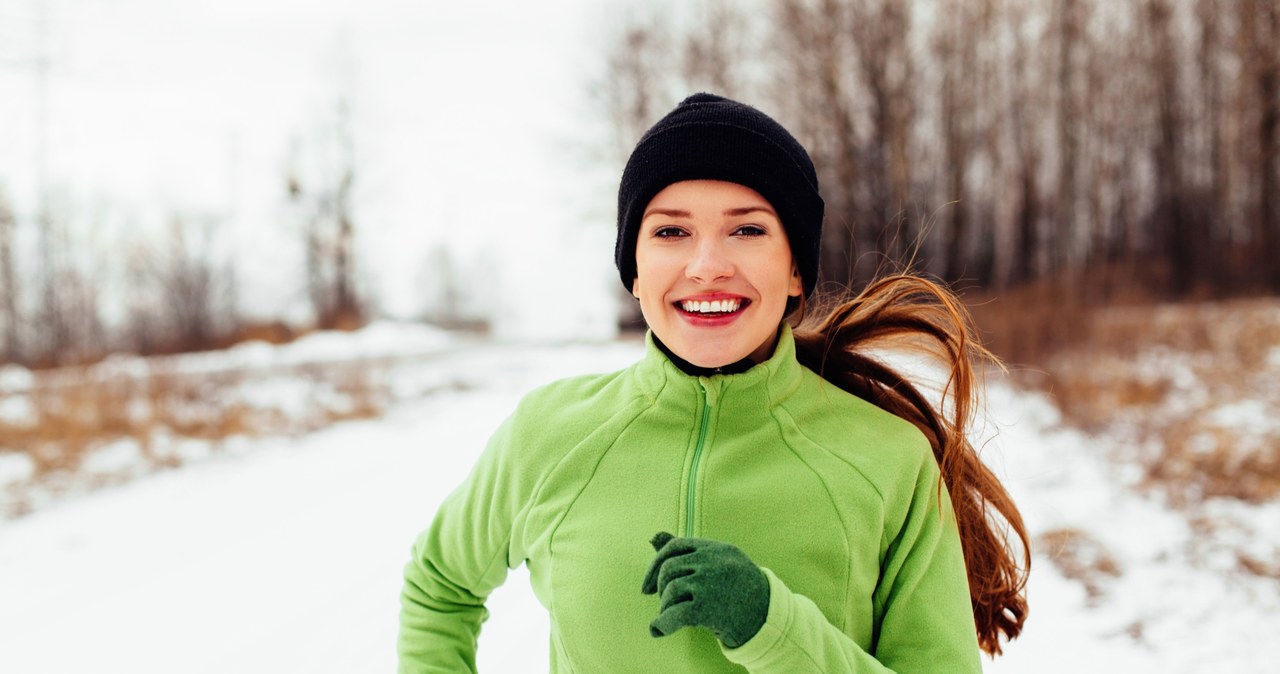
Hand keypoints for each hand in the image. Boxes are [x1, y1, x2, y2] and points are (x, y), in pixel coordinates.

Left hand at [640, 531, 769, 648]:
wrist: (770, 620)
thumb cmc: (741, 591)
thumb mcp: (719, 563)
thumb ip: (687, 551)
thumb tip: (653, 537)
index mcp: (717, 549)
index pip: (675, 546)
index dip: (656, 564)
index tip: (648, 586)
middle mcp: (713, 562)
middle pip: (669, 568)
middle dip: (660, 588)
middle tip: (664, 604)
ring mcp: (710, 583)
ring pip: (670, 590)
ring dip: (664, 607)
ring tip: (671, 617)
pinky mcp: (707, 608)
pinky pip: (673, 614)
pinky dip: (661, 624)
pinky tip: (658, 631)